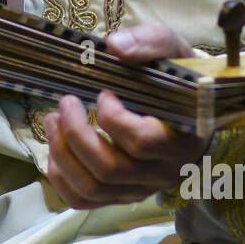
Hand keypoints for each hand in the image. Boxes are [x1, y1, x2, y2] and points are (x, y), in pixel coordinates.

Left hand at [43, 21, 208, 208]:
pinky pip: (84, 201)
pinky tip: (54, 149)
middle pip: (110, 168)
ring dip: (62, 154)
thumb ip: (150, 42)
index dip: (113, 118)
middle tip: (66, 102)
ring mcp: (140, 188)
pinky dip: (61, 179)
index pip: (143, 141)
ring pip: (93, 188)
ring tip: (52, 121)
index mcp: (182, 138)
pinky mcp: (121, 195)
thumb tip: (114, 45)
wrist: (192, 111)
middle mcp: (163, 172)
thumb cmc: (179, 81)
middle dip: (76, 133)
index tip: (104, 93)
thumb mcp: (174, 52)